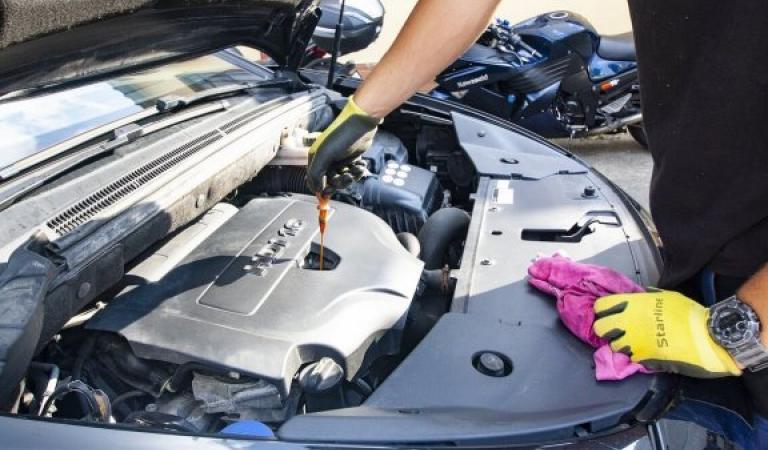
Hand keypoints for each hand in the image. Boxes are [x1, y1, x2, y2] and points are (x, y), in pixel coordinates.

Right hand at [306, 96, 379, 194]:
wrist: (361, 124)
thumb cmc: (341, 137)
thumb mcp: (324, 155)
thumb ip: (316, 174)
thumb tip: (316, 190)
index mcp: (316, 159)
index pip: (314, 181)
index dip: (321, 189)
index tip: (329, 194)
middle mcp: (326, 161)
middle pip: (330, 182)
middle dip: (340, 182)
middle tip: (348, 177)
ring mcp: (338, 160)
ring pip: (342, 179)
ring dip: (351, 177)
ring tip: (358, 169)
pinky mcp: (350, 159)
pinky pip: (352, 173)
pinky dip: (357, 172)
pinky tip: (362, 165)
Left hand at [593, 290, 741, 377]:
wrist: (708, 337)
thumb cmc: (690, 314)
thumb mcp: (666, 297)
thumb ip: (647, 297)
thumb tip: (639, 296)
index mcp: (633, 303)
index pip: (601, 305)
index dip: (603, 310)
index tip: (610, 313)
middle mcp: (628, 321)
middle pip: (600, 327)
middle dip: (606, 329)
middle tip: (617, 330)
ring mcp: (634, 341)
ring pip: (613, 344)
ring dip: (621, 344)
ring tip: (634, 342)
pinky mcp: (642, 357)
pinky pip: (630, 356)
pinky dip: (636, 355)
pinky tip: (647, 351)